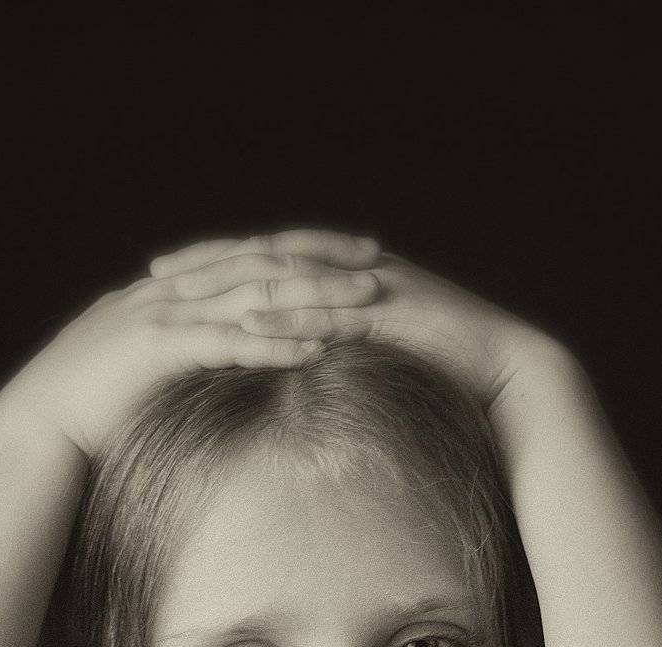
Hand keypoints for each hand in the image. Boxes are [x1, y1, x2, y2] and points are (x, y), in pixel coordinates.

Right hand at [0, 229, 382, 458]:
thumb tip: (219, 363)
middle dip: (322, 261)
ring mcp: (165, 315)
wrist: (40, 425)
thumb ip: (183, 353)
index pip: (249, 257)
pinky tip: (316, 350)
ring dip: (313, 299)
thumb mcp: (145, 368)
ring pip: (253, 296)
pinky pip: (228, 341)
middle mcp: (173, 290)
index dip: (302, 252)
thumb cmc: (92, 407)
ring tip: (364, 304)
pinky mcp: (160, 349)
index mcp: (173, 290)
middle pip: (261, 263)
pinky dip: (274, 344)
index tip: (351, 255)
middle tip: (377, 261)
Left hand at [161, 231, 561, 411]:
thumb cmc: (438, 376)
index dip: (214, 263)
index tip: (165, 275)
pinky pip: (329, 308)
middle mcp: (352, 269)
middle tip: (157, 272)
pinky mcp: (391, 308)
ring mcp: (372, 284)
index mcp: (342, 277)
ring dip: (236, 280)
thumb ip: (328, 355)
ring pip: (292, 273)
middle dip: (210, 261)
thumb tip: (285, 373)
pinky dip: (288, 313)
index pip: (266, 261)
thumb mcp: (369, 363)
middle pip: (267, 254)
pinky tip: (247, 322)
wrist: (504, 373)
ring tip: (186, 293)